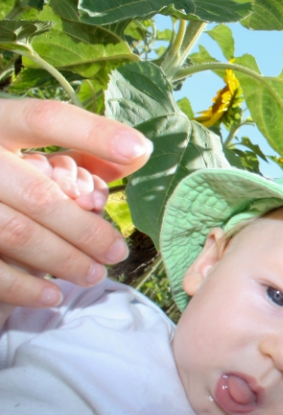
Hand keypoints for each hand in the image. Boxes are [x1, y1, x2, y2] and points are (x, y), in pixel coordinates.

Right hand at [0, 98, 151, 307]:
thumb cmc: (8, 174)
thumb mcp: (34, 151)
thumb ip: (82, 151)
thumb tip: (138, 155)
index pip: (46, 119)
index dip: (93, 134)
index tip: (139, 150)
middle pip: (37, 192)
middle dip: (84, 229)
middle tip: (116, 252)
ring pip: (15, 232)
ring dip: (62, 259)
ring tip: (93, 274)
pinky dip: (22, 286)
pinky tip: (52, 296)